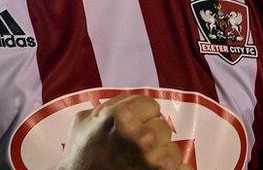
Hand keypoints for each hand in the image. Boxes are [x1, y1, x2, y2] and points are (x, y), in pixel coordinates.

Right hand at [56, 94, 192, 169]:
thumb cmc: (80, 154)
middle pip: (163, 127)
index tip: (133, 124)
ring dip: (160, 155)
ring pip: (173, 149)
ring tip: (142, 161)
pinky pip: (183, 169)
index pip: (151, 105)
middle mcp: (142, 137)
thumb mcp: (84, 120)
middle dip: (151, 134)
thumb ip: (110, 105)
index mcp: (123, 117)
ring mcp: (153, 161)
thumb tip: (130, 100)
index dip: (141, 115)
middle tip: (135, 146)